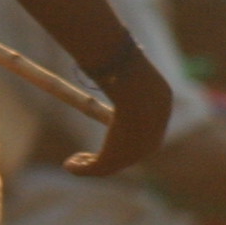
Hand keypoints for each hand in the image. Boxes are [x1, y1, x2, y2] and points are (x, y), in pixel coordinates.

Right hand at [65, 52, 171, 178]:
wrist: (139, 93)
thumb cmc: (135, 75)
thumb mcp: (132, 69)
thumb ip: (123, 68)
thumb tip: (116, 55)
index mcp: (157, 122)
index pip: (139, 135)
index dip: (120, 136)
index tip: (106, 131)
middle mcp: (147, 145)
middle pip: (124, 155)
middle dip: (105, 156)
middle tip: (86, 155)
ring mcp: (131, 156)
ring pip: (108, 165)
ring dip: (89, 165)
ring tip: (71, 162)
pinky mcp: (113, 161)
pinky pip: (94, 169)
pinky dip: (80, 169)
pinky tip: (68, 164)